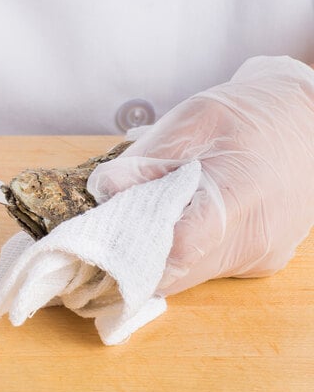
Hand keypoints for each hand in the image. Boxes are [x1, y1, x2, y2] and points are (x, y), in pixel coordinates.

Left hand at [87, 56, 313, 294]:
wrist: (309, 121)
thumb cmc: (251, 114)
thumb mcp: (195, 119)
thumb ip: (148, 159)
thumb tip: (103, 190)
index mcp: (242, 195)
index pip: (177, 247)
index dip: (130, 246)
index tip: (98, 234)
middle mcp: (255, 240)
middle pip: (175, 273)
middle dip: (133, 259)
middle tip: (106, 233)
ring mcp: (260, 256)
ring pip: (187, 277)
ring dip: (156, 258)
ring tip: (139, 223)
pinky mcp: (261, 262)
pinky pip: (206, 269)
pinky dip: (181, 255)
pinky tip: (175, 225)